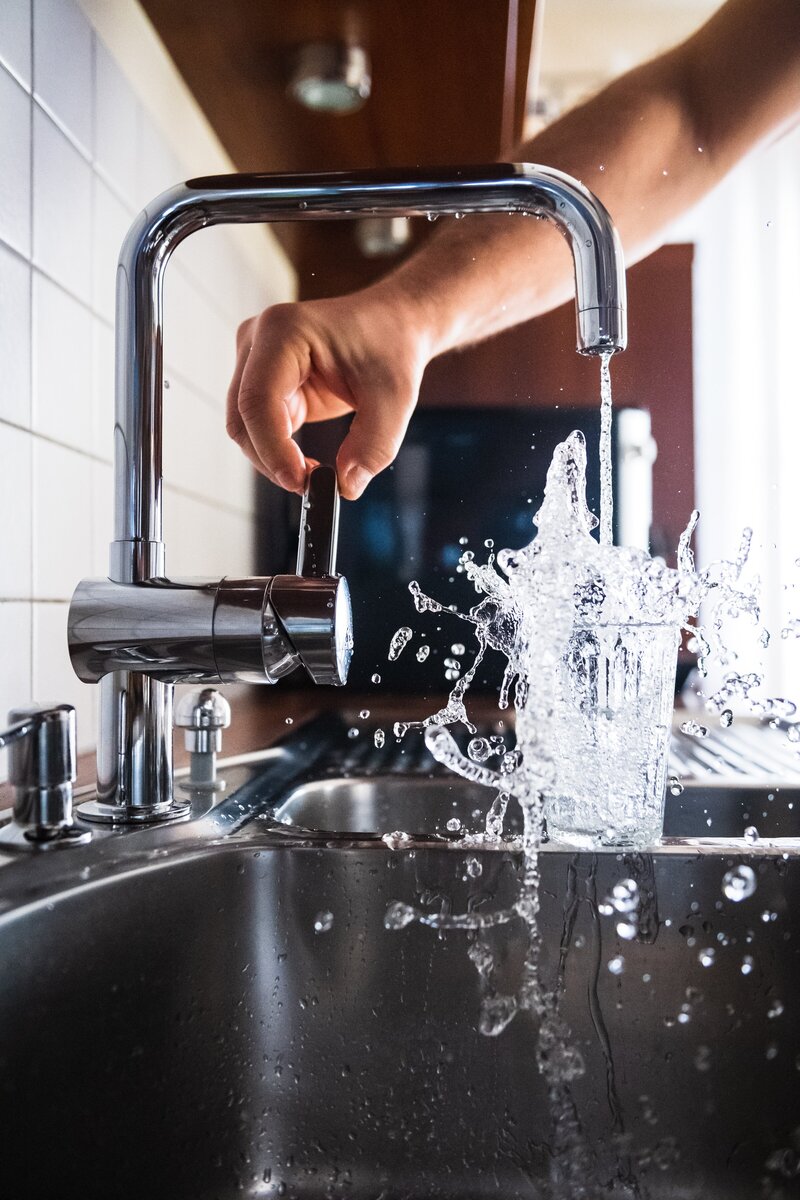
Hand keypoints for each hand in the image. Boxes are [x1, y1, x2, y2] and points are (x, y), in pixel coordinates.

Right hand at [226, 285, 433, 499]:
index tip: (301, 481)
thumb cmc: (391, 347)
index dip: (272, 448)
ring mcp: (255, 360)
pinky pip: (259, 428)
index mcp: (284, 330)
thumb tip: (346, 486)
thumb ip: (374, 445)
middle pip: (242, 417)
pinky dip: (279, 452)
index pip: (258, 399)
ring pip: (245, 427)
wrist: (392, 325)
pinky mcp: (264, 382)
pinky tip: (308, 462)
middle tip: (311, 486)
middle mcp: (258, 340)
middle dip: (271, 459)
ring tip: (315, 474)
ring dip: (273, 458)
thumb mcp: (395, 398)